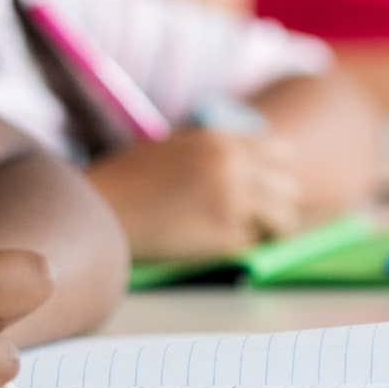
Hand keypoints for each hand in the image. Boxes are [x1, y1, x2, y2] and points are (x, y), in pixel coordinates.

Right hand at [85, 127, 298, 260]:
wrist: (99, 209)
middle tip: (257, 219)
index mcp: (222, 139)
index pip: (280, 153)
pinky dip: (241, 247)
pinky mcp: (227, 236)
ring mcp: (234, 201)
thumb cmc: (129, 181)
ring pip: (284, 219)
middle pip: (289, 187)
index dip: (274, 174)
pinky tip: (211, 244)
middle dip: (277, 204)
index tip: (265, 189)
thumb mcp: (176, 148)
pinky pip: (254, 245)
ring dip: (269, 230)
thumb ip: (215, 153)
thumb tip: (252, 170)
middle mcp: (235, 165)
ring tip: (241, 235)